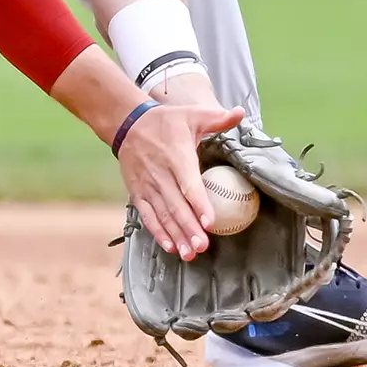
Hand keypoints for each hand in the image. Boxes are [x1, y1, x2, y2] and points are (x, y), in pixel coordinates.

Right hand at [117, 102, 244, 260]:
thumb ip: (217, 118)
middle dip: (189, 228)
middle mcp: (161, 174)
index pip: (189, 183)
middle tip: (203, 246)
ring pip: (163, 214)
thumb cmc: (165, 121)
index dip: (199, 204)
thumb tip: (240, 113)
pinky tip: (170, 246)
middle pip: (176, 205)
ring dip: (176, 235)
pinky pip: (147, 216)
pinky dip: (158, 232)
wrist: (127, 123)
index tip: (210, 222)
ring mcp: (147, 185)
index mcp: (176, 156)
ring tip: (189, 253)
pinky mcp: (138, 192)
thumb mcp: (191, 114)